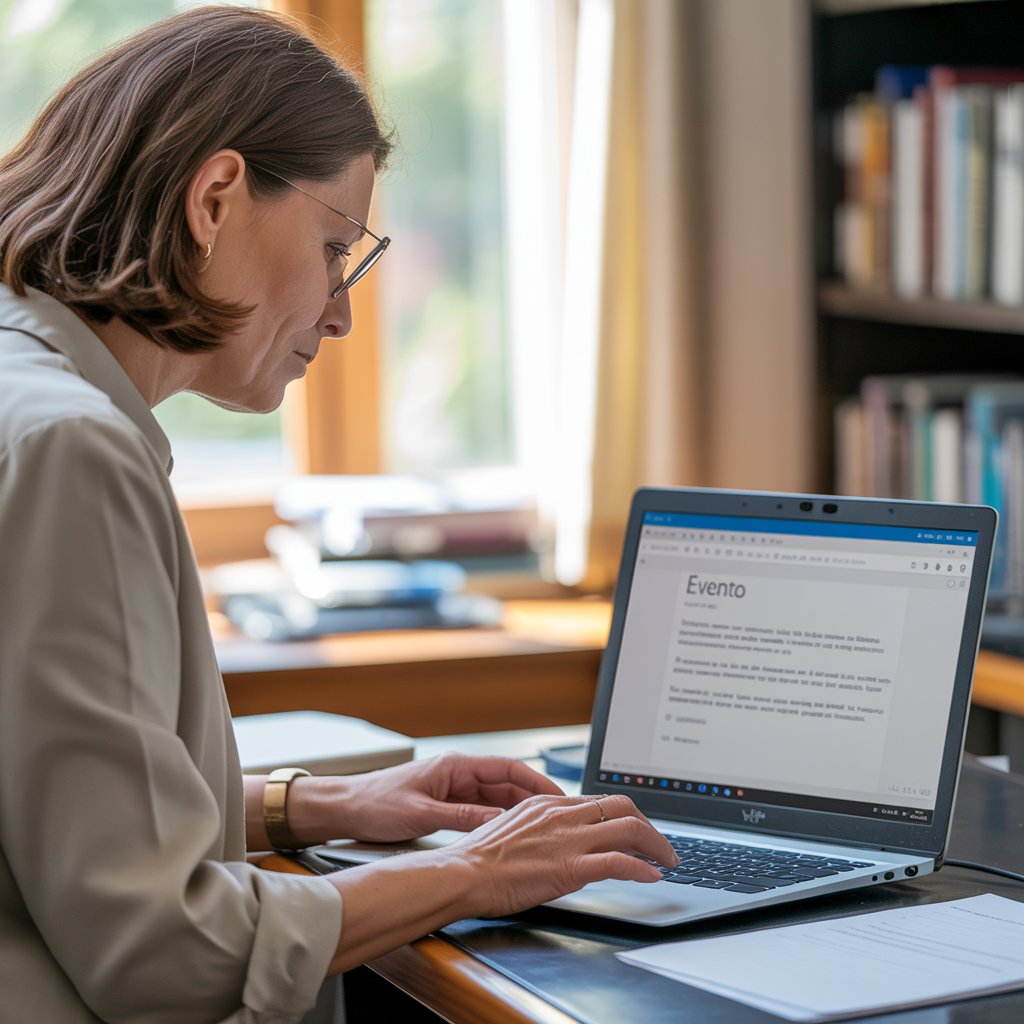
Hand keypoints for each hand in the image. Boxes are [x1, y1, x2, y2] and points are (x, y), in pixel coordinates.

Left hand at [324, 752, 565, 841]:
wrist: (346, 807)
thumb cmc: (375, 803)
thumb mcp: (422, 813)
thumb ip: (461, 816)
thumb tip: (498, 821)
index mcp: (456, 766)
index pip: (508, 768)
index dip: (537, 780)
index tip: (558, 796)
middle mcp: (458, 774)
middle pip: (507, 784)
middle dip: (534, 799)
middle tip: (559, 817)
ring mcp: (454, 788)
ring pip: (497, 798)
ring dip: (519, 811)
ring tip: (543, 828)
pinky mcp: (446, 803)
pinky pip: (482, 809)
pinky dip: (499, 820)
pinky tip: (510, 834)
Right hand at [446, 793, 679, 917]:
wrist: (461, 873)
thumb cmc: (479, 859)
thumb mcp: (514, 828)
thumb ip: (543, 828)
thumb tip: (564, 838)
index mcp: (547, 803)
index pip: (600, 801)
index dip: (626, 816)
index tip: (638, 831)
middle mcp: (562, 814)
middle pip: (622, 806)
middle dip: (649, 825)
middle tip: (659, 845)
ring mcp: (567, 839)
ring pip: (629, 828)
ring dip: (656, 845)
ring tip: (667, 860)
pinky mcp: (569, 867)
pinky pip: (619, 862)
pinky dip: (642, 868)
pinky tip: (652, 876)